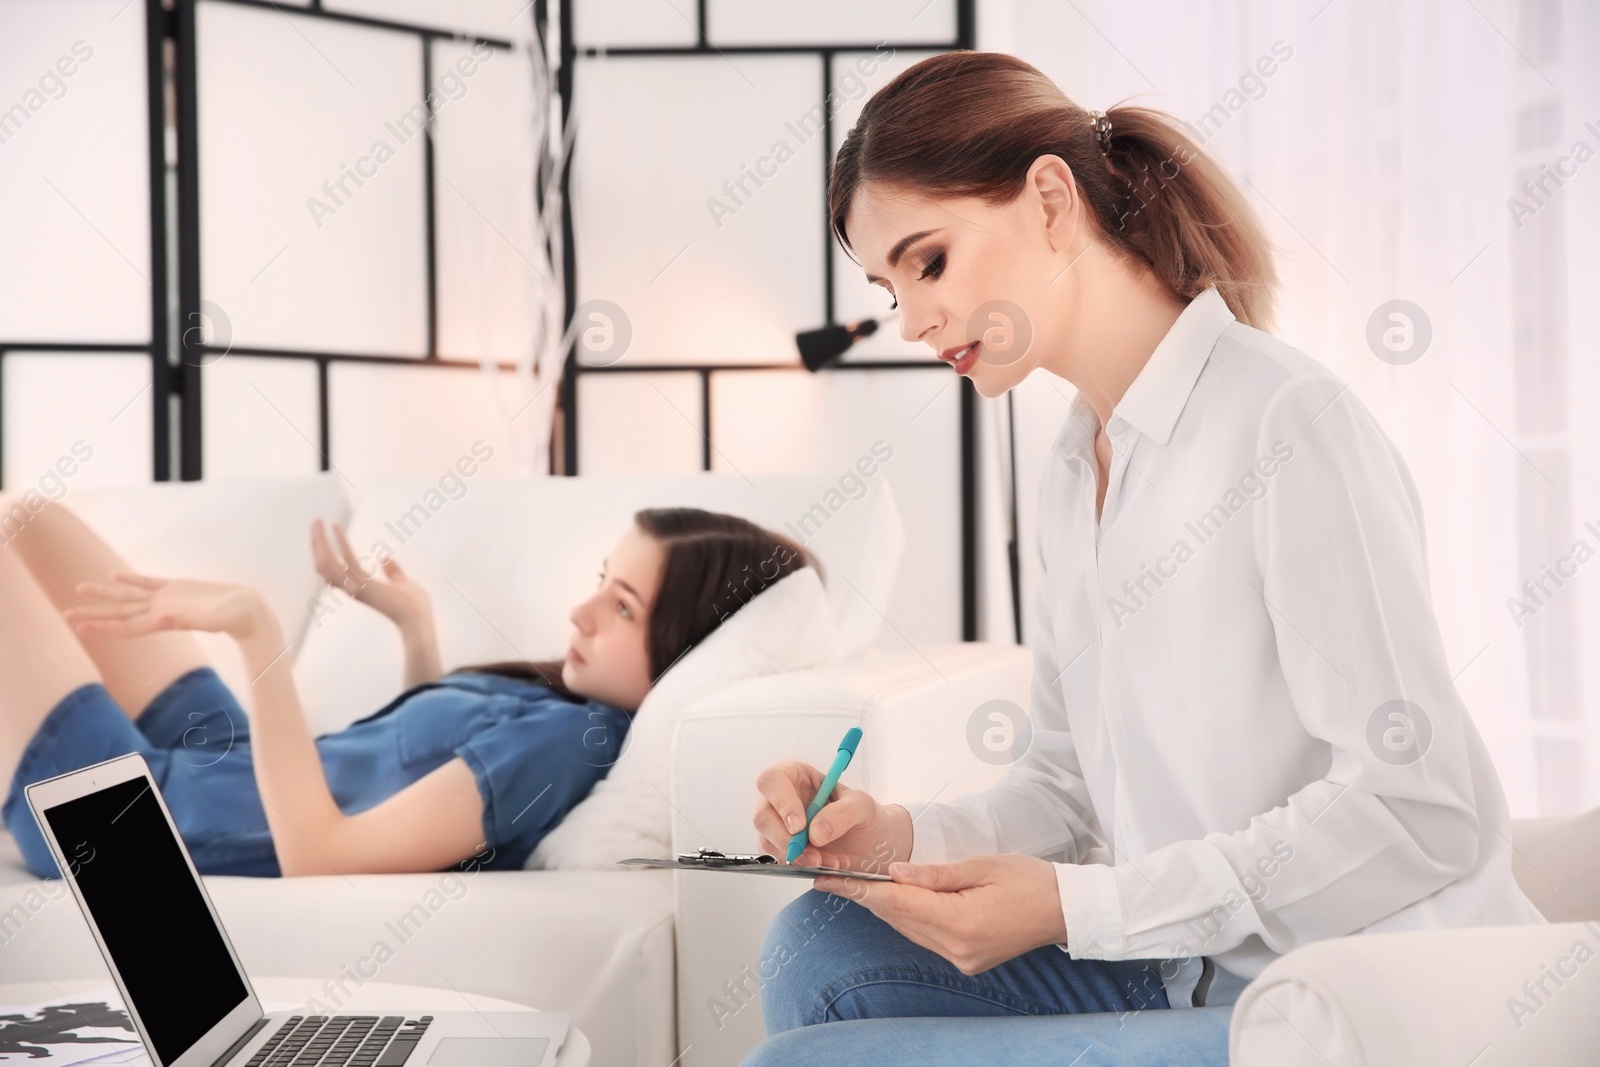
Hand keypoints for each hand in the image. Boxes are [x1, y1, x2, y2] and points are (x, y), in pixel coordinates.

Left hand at [64, 572, 269, 641]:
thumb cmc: (234, 618)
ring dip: (105, 594)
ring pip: (128, 596)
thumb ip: (186, 621)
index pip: (125, 625)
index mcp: (164, 620)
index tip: (76, 625)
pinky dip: (130, 579)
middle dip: (93, 613)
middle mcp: (161, 611)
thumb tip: (159, 620)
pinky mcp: (178, 587)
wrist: (251, 611)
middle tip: (64, 614)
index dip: (100, 625)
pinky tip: (115, 576)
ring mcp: (168, 599)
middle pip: (120, 613)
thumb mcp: (211, 620)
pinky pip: (148, 582)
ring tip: (79, 588)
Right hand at [311, 519, 430, 626]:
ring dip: (319, 541)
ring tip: (316, 521)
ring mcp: (355, 588)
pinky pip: (344, 560)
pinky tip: (335, 527)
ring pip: (326, 562)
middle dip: (317, 544)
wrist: (419, 621)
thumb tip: (384, 556)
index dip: (325, 554)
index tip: (323, 536)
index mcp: (360, 589)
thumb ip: (393, 571)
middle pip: (323, 565)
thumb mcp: (403, 583)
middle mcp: (352, 589)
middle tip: (314, 522)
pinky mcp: (362, 586)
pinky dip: (338, 542)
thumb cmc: (415, 606)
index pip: (333, 571)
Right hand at [753, 760, 910, 870]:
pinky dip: (800, 867)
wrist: (872, 844)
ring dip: (796, 857)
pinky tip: (825, 864)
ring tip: (829, 861)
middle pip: (762, 816)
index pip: (772, 780)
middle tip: (813, 854)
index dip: (781, 802)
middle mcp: (781, 799)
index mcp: (795, 776)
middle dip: (786, 840)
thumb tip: (816, 833)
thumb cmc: (864, 815)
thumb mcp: (862, 806)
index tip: (799, 826)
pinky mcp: (782, 848)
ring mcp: (778, 825)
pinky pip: (779, 859)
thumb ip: (842, 813)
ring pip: (768, 841)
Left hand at [815, 854, 1067, 974]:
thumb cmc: (1030, 879)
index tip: (831, 878)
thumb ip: (934, 874)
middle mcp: (958, 948)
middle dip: (865, 896)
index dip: (861, 889)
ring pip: (909, 930)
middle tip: (832, 875)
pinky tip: (894, 900)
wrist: (1066, 910)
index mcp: (962, 922)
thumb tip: (894, 873)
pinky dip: (907, 917)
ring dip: (884, 907)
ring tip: (854, 884)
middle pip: (899, 919)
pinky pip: (926, 937)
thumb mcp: (981, 865)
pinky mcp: (967, 960)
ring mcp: (962, 959)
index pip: (898, 903)